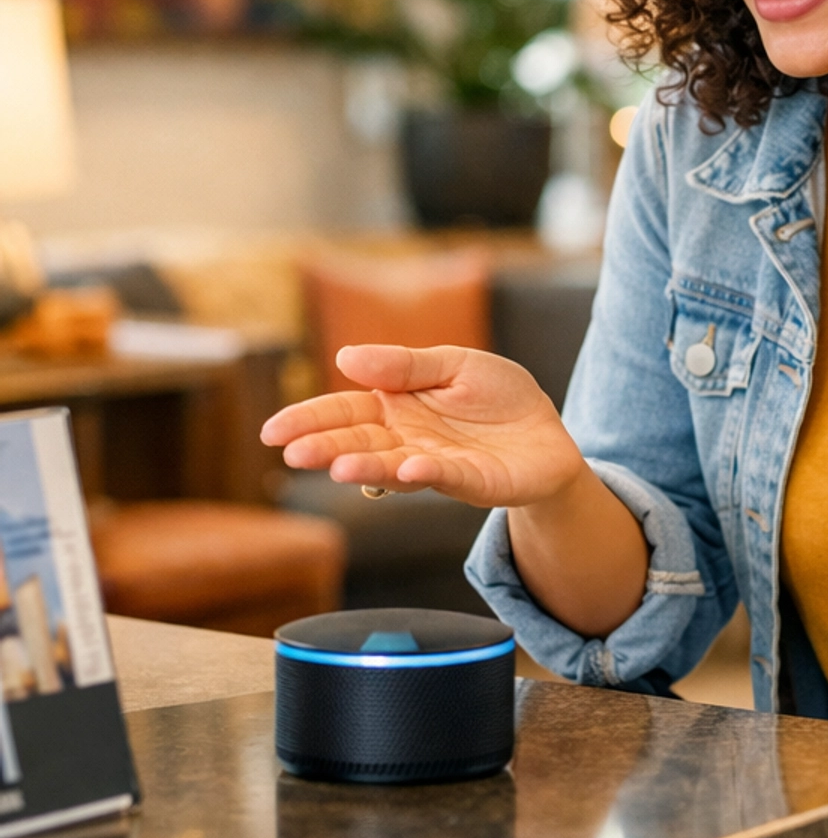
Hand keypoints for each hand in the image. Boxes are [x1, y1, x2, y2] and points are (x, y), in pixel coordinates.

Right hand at [260, 343, 583, 510]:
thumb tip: (346, 357)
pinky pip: (446, 475)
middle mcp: (406, 440)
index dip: (308, 420)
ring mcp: (435, 463)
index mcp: (395, 406)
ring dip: (366, 466)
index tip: (272, 432)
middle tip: (293, 453)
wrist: (546, 434)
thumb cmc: (497, 398)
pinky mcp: (472, 480)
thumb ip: (405, 364)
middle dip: (324, 447)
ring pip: (392, 466)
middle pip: (357, 442)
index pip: (343, 412)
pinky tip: (409, 466)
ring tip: (338, 467)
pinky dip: (427, 471)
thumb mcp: (454, 364)